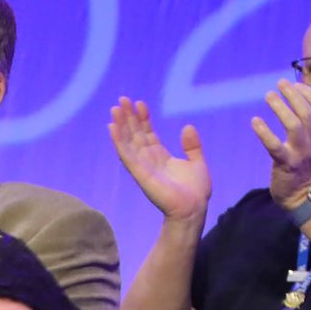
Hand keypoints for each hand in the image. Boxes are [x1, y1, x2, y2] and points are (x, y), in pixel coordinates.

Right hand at [109, 97, 211, 223]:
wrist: (193, 209)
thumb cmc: (196, 191)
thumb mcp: (197, 162)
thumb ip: (192, 146)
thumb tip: (187, 127)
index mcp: (160, 157)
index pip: (147, 134)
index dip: (143, 118)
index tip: (140, 103)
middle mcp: (148, 160)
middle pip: (135, 134)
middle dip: (128, 117)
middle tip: (122, 100)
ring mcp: (142, 166)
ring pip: (128, 142)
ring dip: (120, 125)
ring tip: (115, 109)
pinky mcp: (140, 173)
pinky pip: (126, 155)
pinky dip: (119, 141)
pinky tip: (113, 128)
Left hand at [254, 80, 310, 206]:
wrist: (305, 197)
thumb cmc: (307, 169)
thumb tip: (301, 104)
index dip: (310, 94)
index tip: (296, 84)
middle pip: (307, 113)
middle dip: (294, 95)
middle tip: (279, 84)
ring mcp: (302, 153)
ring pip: (295, 125)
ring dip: (281, 108)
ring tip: (269, 96)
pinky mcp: (287, 164)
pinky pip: (275, 146)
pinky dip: (264, 132)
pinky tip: (255, 121)